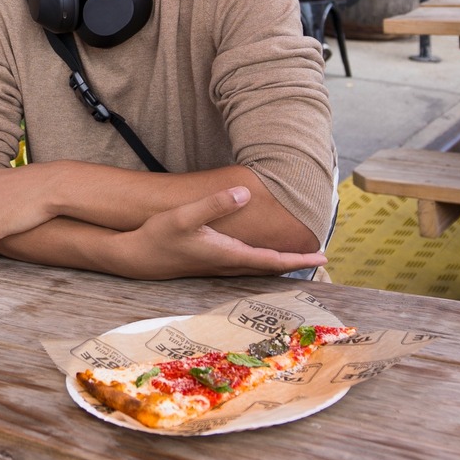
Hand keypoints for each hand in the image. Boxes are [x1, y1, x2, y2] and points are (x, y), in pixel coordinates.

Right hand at [111, 187, 327, 280]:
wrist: (137, 257)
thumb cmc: (159, 236)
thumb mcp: (185, 216)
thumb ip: (214, 204)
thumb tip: (244, 192)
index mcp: (228, 254)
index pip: (272, 260)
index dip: (298, 258)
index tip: (322, 256)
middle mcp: (228, 264)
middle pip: (270, 267)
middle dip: (295, 262)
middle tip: (320, 257)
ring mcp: (219, 266)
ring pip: (258, 267)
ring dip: (280, 262)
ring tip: (298, 256)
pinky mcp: (211, 262)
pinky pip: (246, 264)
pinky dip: (263, 261)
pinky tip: (262, 255)